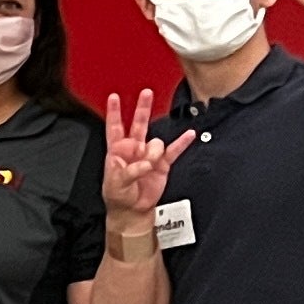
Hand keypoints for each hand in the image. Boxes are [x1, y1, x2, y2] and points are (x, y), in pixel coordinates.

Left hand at [102, 91, 197, 218]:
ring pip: (156, 142)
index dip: (113, 112)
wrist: (133, 209)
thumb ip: (127, 172)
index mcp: (118, 151)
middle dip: (142, 108)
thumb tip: (141, 163)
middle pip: (138, 124)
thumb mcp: (115, 184)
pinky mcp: (162, 164)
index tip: (113, 97)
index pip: (115, 127)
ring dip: (154, 153)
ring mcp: (149, 155)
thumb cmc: (118, 196)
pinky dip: (182, 142)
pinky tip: (189, 134)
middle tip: (146, 94)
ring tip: (149, 166)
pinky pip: (174, 150)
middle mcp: (134, 149)